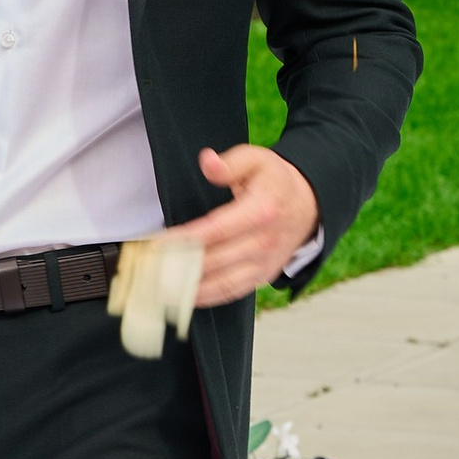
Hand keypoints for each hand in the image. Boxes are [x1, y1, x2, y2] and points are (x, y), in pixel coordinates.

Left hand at [161, 144, 320, 306]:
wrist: (310, 204)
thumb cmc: (277, 182)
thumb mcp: (258, 159)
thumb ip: (231, 162)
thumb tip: (208, 162)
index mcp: (260, 211)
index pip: (216, 230)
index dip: (184, 240)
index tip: (157, 245)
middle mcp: (263, 242)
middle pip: (215, 260)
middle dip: (179, 267)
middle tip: (148, 270)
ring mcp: (264, 263)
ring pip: (223, 283)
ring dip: (190, 289)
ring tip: (160, 290)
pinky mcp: (262, 276)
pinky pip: (233, 292)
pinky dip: (208, 299)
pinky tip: (184, 299)